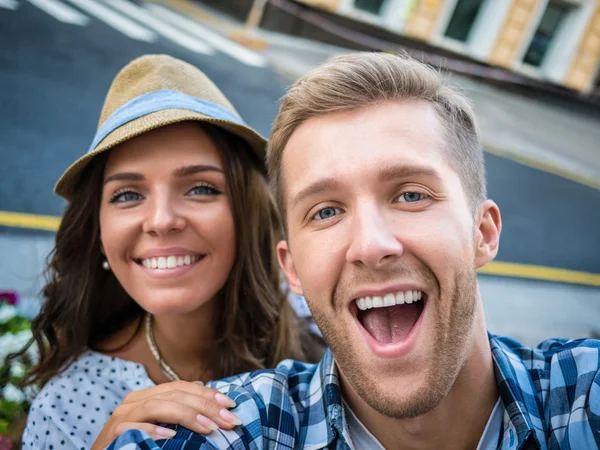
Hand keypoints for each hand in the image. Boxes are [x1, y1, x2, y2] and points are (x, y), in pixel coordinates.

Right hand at [91, 380, 240, 448]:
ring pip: (157, 406)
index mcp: (146, 397)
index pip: (181, 388)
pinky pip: (133, 428)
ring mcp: (121, 418)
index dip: (207, 394)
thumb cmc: (134, 447)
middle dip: (205, 405)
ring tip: (209, 427)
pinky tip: (171, 436)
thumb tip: (209, 400)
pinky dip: (153, 431)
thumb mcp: (160, 429)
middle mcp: (133, 402)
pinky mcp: (112, 435)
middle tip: (229, 419)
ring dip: (186, 415)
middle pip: (174, 394)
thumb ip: (178, 414)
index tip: (231, 405)